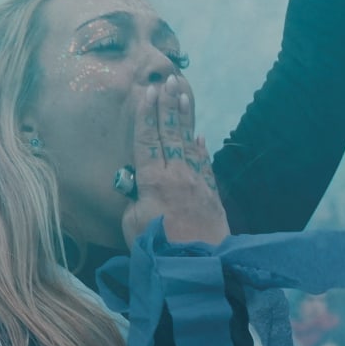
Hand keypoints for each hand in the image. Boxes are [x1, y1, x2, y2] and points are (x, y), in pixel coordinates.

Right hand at [121, 75, 229, 249]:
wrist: (199, 266)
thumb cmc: (158, 249)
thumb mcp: (132, 225)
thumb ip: (134, 201)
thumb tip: (139, 189)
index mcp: (153, 179)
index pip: (147, 139)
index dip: (146, 114)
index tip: (147, 91)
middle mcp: (177, 173)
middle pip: (170, 132)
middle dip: (167, 105)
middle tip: (167, 79)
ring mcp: (197, 181)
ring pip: (189, 141)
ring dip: (185, 117)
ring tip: (183, 93)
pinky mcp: (211, 194)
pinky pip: (204, 163)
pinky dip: (200, 147)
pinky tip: (199, 135)